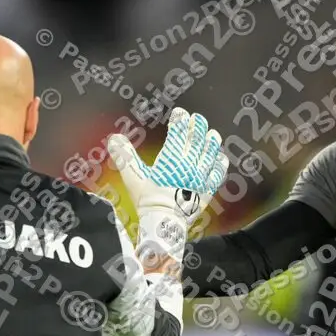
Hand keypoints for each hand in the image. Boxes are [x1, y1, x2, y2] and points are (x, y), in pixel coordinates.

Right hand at [107, 107, 228, 220]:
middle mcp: (189, 165)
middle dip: (197, 127)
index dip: (180, 120)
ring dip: (211, 142)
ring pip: (209, 155)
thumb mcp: (133, 176)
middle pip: (196, 141)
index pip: (178, 133)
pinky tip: (221, 158)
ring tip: (213, 133)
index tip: (180, 113)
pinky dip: (220, 164)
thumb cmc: (148, 200)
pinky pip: (217, 174)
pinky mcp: (207, 191)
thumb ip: (125, 156)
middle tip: (198, 119)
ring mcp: (200, 178)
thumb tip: (114, 138)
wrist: (164, 223)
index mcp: (172, 159)